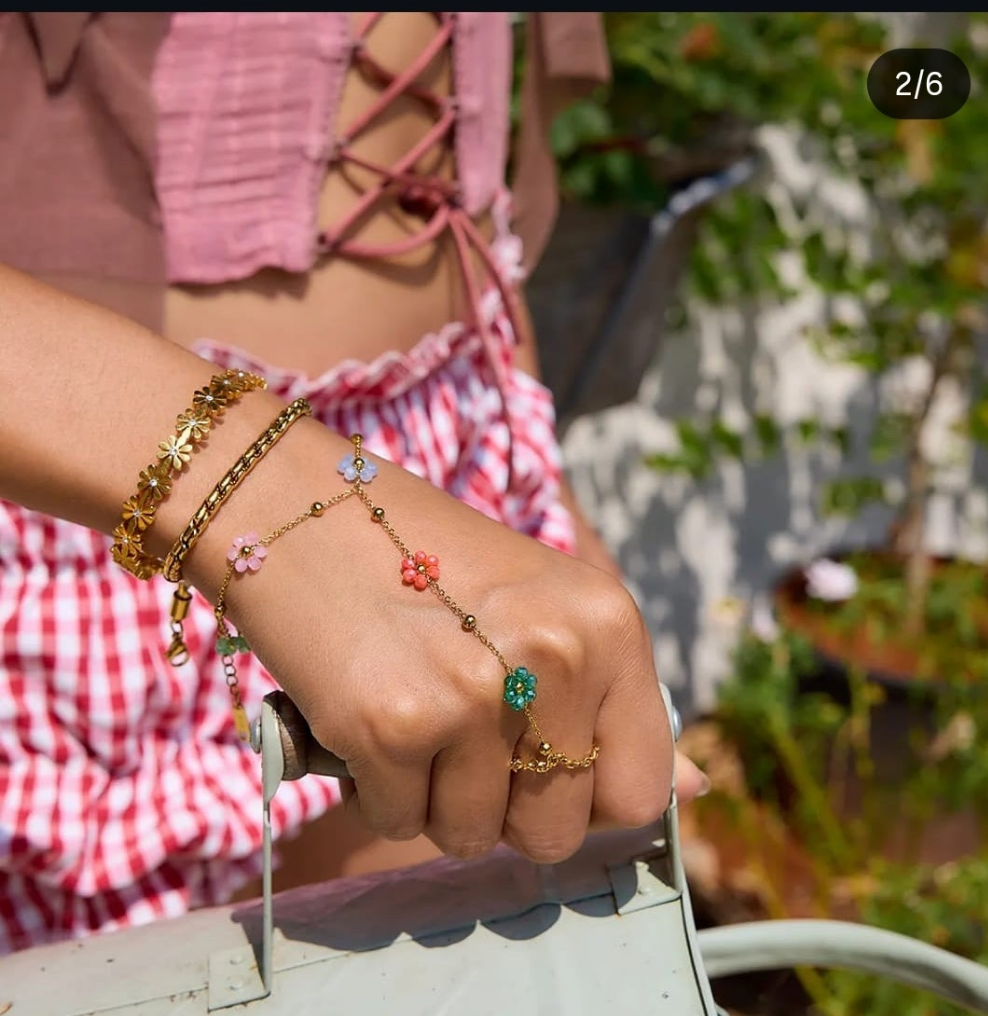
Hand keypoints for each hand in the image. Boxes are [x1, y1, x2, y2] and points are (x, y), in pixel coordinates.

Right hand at [188, 419, 679, 863]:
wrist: (304, 509)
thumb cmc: (425, 558)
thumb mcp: (545, 607)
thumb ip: (619, 702)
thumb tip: (694, 791)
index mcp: (610, 623)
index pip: (640, 790)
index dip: (585, 796)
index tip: (540, 766)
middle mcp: (557, 657)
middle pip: (554, 831)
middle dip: (504, 806)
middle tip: (461, 728)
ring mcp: (473, 694)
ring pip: (469, 836)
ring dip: (434, 795)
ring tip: (412, 708)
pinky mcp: (391, 724)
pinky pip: (397, 820)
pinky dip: (377, 788)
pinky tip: (367, 712)